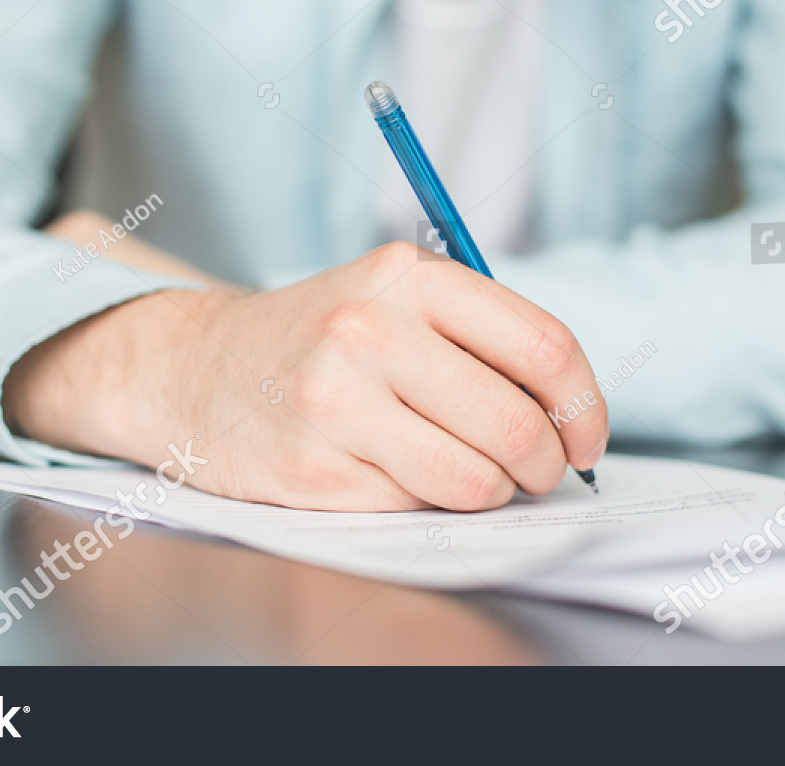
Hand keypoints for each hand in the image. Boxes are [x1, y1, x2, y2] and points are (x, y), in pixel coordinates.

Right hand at [3, 236, 608, 510]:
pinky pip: (416, 506)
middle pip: (517, 424)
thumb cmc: (321, 337)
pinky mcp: (313, 471)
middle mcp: (370, 332)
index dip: (585, 405)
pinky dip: (428, 502)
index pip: (542, 344)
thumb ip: (480, 335)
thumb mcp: (393, 298)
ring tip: (473, 475)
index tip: (587, 438)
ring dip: (494, 491)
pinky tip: (397, 473)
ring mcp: (336, 404)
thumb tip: (573, 413)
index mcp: (407, 278)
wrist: (196, 367)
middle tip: (538, 472)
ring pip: (475, 479)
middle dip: (546, 465)